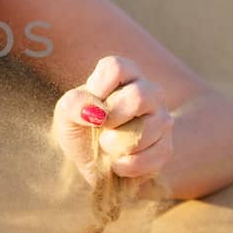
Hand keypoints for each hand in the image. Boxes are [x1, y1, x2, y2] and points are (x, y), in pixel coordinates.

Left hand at [53, 54, 173, 185]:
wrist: (96, 164)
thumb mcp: (67, 115)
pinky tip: (118, 161)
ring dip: (114, 145)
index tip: (90, 105)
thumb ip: (73, 105)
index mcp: (125, 74)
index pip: (116, 68)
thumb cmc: (82, 129)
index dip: (98, 89)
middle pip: (138, 97)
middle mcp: (149, 91)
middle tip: (100, 126)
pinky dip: (123, 165)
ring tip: (107, 145)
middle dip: (111, 118)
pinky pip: (146, 158)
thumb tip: (94, 112)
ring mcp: (162, 119)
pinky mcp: (166, 148)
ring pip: (145, 131)